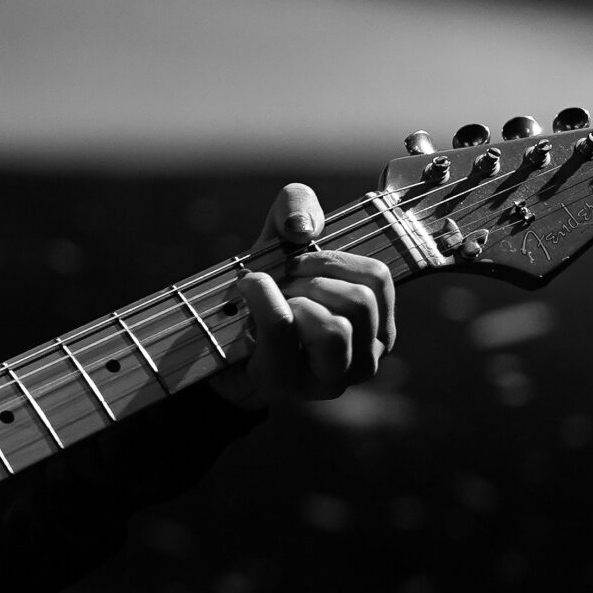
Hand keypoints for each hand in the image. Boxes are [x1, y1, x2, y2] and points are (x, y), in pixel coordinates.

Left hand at [209, 182, 395, 409]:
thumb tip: (302, 228)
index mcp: (377, 322)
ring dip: (291, 299)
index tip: (298, 263)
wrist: (214, 341)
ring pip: (333, 326)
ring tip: (271, 304)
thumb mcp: (280, 240)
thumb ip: (295, 208)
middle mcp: (366, 357)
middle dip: (309, 280)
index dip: (332, 259)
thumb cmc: (262, 291)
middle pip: (359, 301)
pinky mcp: (289, 383)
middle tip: (280, 287)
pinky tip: (248, 312)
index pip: (378, 277)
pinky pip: (284, 327)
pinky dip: (263, 304)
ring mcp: (332, 379)